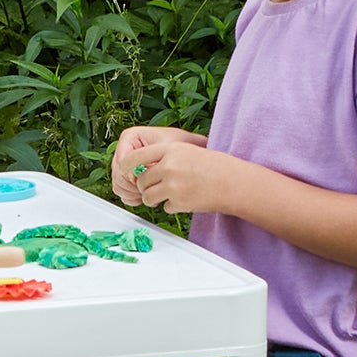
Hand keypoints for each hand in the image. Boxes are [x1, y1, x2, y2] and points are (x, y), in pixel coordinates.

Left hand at [120, 130, 239, 216]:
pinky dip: (173, 206)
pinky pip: (165, 207)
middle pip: (141, 180)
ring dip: (154, 199)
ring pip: (147, 196)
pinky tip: (187, 198)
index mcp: (170, 149)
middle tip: (155, 187)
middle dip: (144, 187)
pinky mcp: (179, 202)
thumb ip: (163, 158)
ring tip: (168, 195)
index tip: (124, 170)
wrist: (233, 182)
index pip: (135, 156)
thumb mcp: (186, 151)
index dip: (126, 165)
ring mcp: (173, 185)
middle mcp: (168, 166)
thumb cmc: (212, 166)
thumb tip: (137, 169)